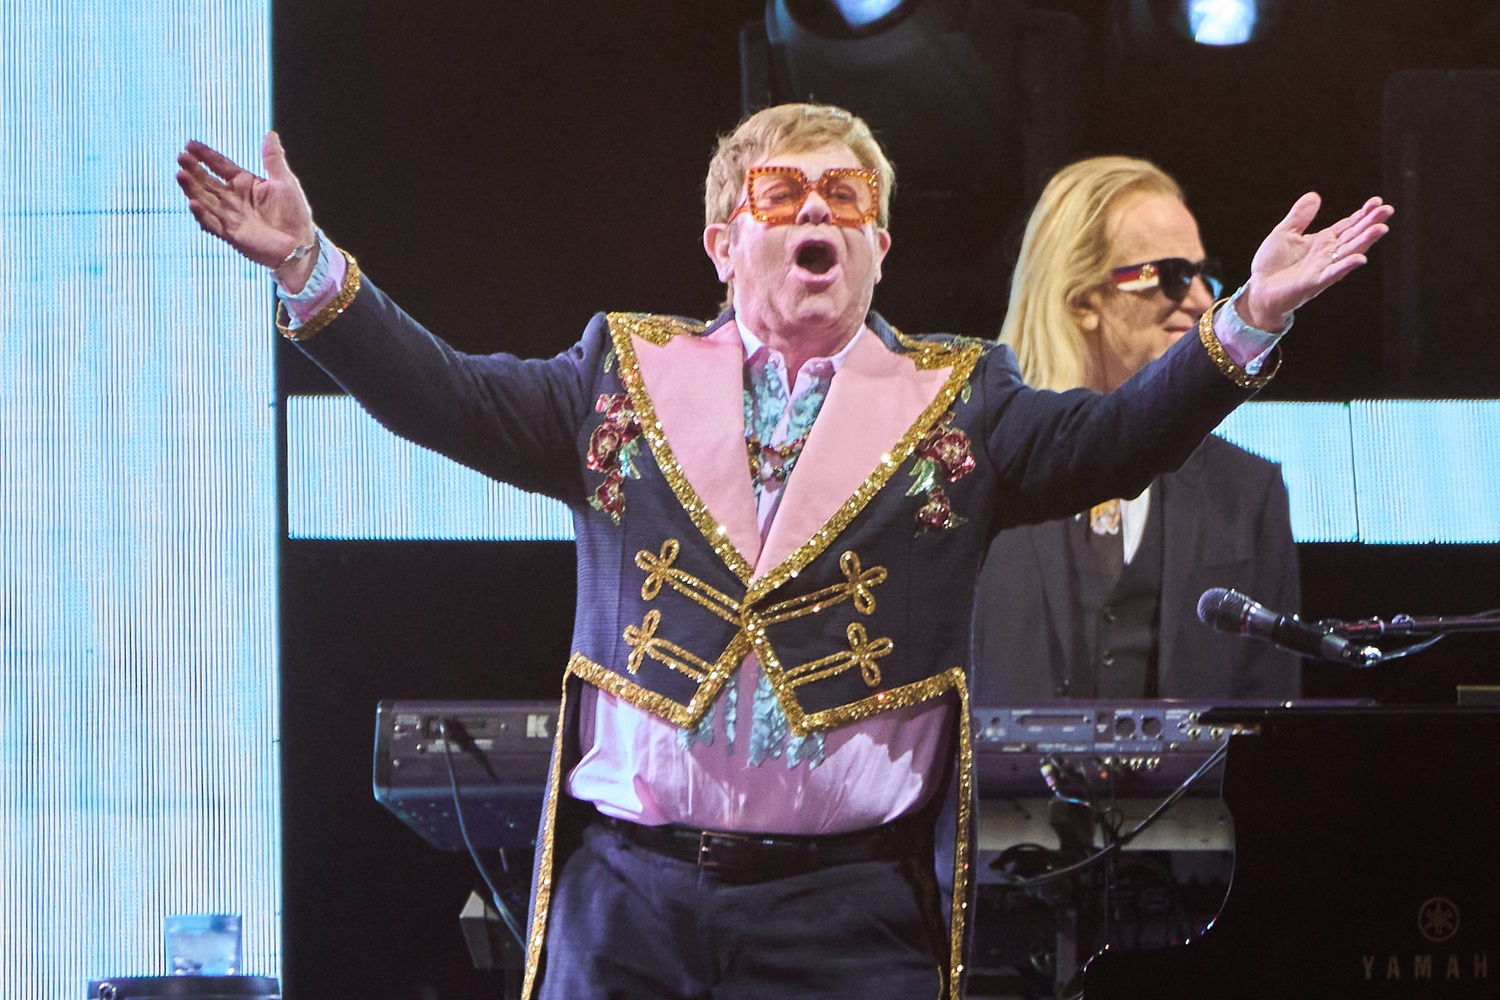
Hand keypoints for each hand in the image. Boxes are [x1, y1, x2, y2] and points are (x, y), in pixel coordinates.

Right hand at [176, 131, 317, 288]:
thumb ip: (273, 159)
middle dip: (194, 170)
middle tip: (181, 157)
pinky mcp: (231, 234)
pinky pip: (212, 224)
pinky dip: (202, 215)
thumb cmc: (295, 214)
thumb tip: (270, 134)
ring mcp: (230, 216)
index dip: (206, 155)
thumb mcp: (284, 182)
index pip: (221, 166)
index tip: (189, 144)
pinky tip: (193, 203)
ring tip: (180, 175)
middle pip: (208, 181)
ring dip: (192, 189)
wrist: (301, 245)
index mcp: (245, 183)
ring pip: (206, 200)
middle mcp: (233, 198)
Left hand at [1236, 193, 1393, 330]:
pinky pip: (1332, 274)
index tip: (1377, 201)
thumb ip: (1300, 216)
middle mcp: (1328, 254)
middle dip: (1371, 223)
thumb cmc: (1272, 264)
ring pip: (1349, 253)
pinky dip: (1345, 266)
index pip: (1348, 225)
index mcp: (1323, 241)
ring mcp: (1323, 269)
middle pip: (1354, 236)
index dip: (1363, 214)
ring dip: (1365, 242)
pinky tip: (1359, 259)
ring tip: (1381, 228)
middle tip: (1388, 210)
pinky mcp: (1313, 283)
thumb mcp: (1285, 233)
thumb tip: (1315, 195)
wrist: (1258, 290)